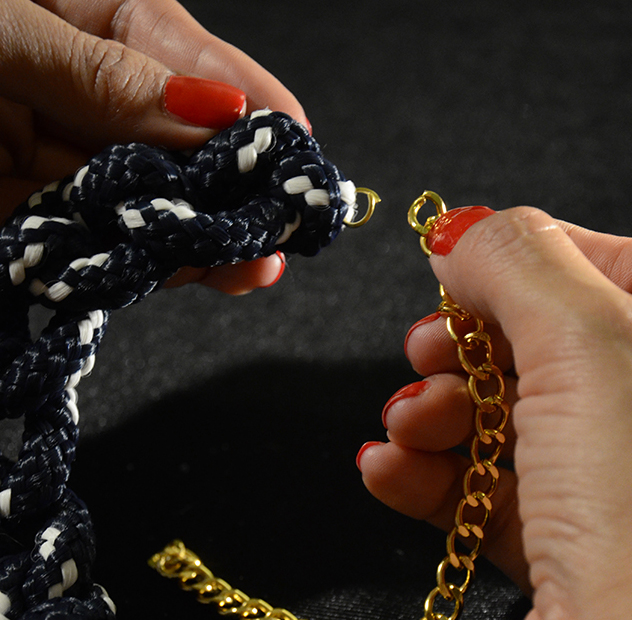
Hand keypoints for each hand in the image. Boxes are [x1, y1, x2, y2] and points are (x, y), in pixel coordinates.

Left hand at [0, 0, 305, 292]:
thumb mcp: (1, 33)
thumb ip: (102, 76)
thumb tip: (208, 112)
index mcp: (61, 12)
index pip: (168, 47)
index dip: (237, 89)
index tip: (292, 131)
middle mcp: (61, 90)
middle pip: (166, 137)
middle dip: (226, 178)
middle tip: (281, 214)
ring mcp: (41, 160)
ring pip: (138, 202)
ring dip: (194, 234)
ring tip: (251, 261)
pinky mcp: (21, 224)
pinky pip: (92, 248)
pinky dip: (138, 265)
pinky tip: (185, 271)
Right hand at [359, 209, 631, 619]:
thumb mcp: (587, 338)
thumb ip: (519, 259)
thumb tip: (463, 233)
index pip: (604, 268)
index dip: (519, 268)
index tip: (453, 277)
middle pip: (538, 349)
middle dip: (461, 352)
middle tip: (424, 360)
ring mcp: (613, 489)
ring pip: (501, 424)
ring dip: (432, 417)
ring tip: (403, 427)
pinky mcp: (564, 554)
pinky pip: (480, 495)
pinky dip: (425, 478)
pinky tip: (383, 469)